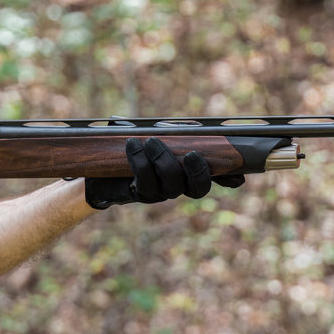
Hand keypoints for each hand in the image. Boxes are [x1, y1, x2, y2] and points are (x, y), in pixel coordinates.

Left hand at [85, 137, 244, 209]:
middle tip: (191, 154)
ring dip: (163, 162)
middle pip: (197, 190)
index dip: (224, 177)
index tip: (230, 168)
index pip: (213, 180)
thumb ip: (188, 139)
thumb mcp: (165, 140)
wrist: (103, 168)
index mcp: (188, 175)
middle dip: (197, 173)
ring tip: (151, 141)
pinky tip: (132, 145)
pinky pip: (144, 182)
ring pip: (171, 187)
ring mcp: (158, 194)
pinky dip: (139, 162)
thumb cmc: (141, 149)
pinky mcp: (138, 193)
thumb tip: (215, 142)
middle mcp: (177, 188)